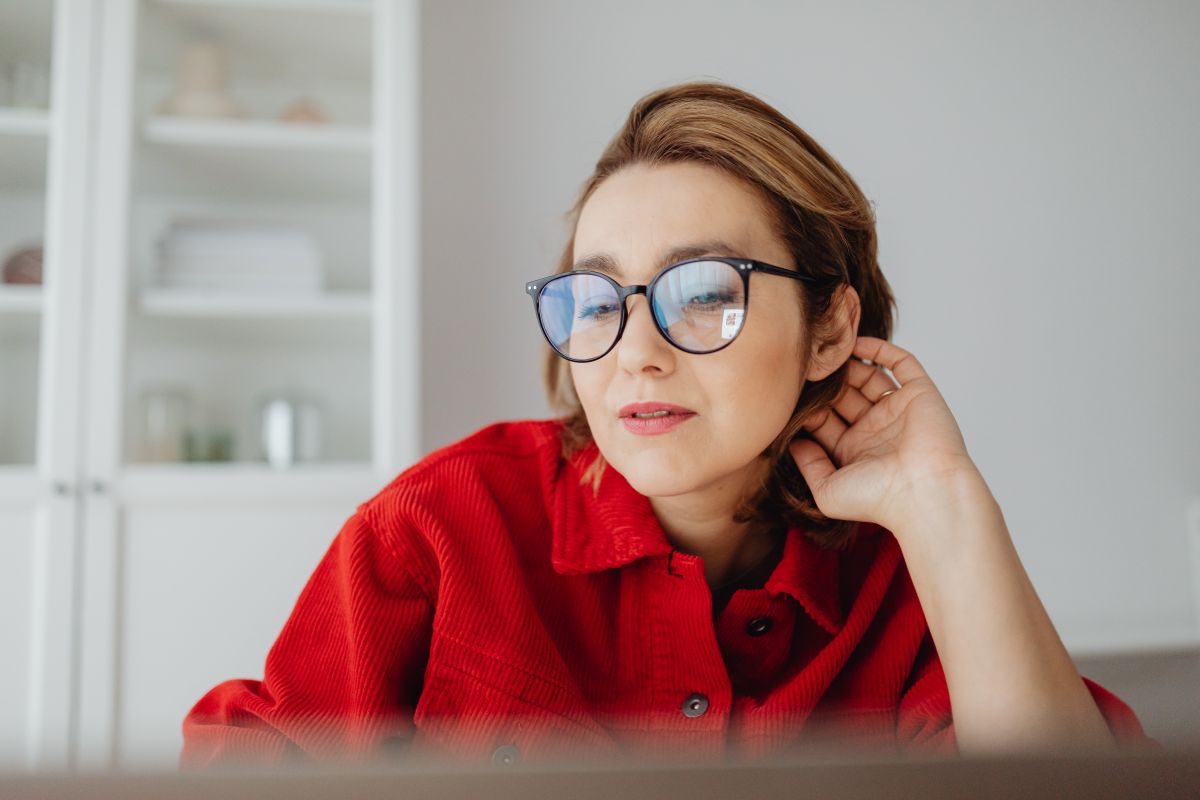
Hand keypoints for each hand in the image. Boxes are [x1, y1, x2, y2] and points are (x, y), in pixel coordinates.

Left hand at [789, 336, 981, 533]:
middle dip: (825, 383)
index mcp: (855, 451)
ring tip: (825, 352)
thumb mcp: (827, 490)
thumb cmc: (878, 499)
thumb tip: (793, 441)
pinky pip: (901, 364)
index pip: (825, 420)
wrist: (923, 492)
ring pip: (868, 378)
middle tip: (804, 366)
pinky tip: (855, 342)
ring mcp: (897, 410)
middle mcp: (876, 429)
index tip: (787, 393)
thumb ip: (808, 464)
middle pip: (844, 396)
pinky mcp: (919, 394)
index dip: (808, 406)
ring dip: (847, 365)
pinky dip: (880, 350)